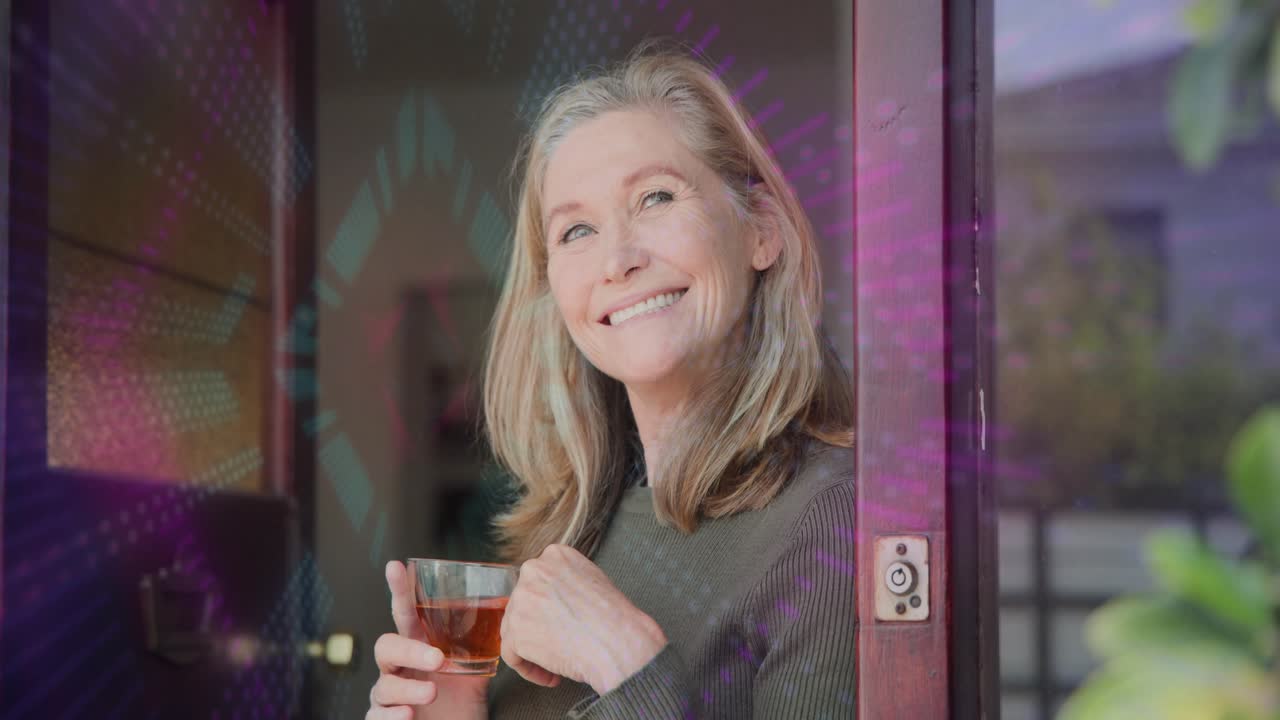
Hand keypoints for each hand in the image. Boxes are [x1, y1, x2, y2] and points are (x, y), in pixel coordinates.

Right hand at [367, 561, 488, 719]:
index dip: (398, 590)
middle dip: (409, 651)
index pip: (404, 614)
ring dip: (409, 688)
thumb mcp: (475, 666)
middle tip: (438, 659)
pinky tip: (407, 714)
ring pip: (384, 684)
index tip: (396, 566)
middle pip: (386, 647)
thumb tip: (511, 609)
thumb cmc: (461, 696)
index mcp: (417, 645)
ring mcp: (389, 693)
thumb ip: (483, 641)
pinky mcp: (385, 718)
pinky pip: (376, 715)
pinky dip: (390, 715)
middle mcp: (398, 667)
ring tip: (433, 692)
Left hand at [500, 544, 667, 695]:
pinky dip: (529, 669)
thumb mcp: (593, 580)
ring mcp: (521, 599)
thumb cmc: (615, 619)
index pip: (538, 582)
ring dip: (534, 650)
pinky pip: (512, 654)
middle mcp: (534, 570)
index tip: (561, 623)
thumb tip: (551, 603)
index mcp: (555, 554)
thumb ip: (566, 584)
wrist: (619, 641)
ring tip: (558, 665)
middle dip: (539, 628)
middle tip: (559, 645)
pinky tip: (552, 675)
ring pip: (515, 628)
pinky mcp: (516, 630)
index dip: (548, 608)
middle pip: (523, 604)